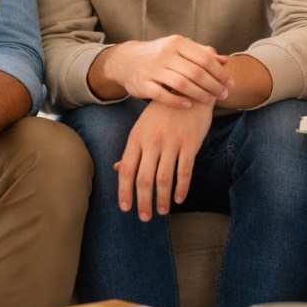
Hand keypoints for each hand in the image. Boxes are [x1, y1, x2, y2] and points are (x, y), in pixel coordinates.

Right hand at [99, 36, 231, 108]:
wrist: (126, 60)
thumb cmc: (160, 55)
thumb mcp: (179, 48)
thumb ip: (202, 54)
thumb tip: (226, 61)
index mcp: (177, 43)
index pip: (204, 58)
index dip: (220, 72)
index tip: (230, 83)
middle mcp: (165, 54)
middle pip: (196, 72)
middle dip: (213, 85)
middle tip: (224, 95)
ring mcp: (152, 69)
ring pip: (181, 84)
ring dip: (199, 94)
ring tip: (210, 102)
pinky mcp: (142, 84)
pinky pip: (162, 94)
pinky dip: (177, 101)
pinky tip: (189, 106)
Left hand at [114, 99, 212, 221]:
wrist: (188, 89)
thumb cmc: (163, 111)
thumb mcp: (143, 126)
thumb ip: (132, 149)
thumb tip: (117, 168)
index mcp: (136, 138)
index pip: (126, 170)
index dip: (124, 192)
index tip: (125, 208)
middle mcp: (152, 141)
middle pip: (144, 179)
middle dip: (143, 202)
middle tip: (145, 218)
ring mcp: (171, 142)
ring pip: (164, 179)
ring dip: (162, 199)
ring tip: (162, 212)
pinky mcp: (190, 143)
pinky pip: (185, 171)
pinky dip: (182, 188)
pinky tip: (180, 198)